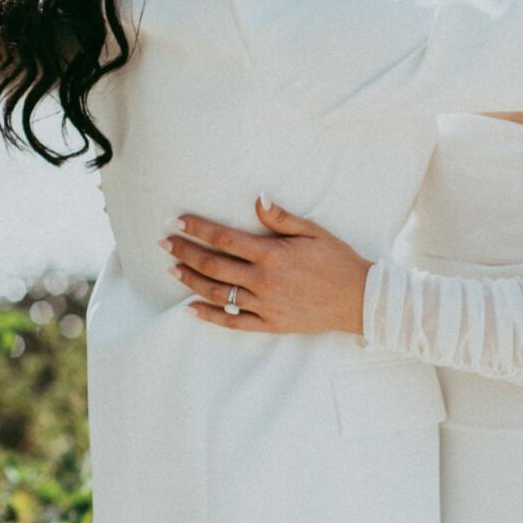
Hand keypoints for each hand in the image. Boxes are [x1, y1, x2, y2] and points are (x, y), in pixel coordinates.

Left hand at [166, 200, 371, 334]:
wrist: (358, 299)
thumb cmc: (337, 260)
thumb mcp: (313, 231)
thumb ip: (281, 218)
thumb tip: (257, 198)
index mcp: (272, 255)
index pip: (224, 239)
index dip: (198, 229)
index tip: (178, 221)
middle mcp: (264, 282)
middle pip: (213, 266)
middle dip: (185, 253)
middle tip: (164, 243)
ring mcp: (265, 305)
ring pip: (218, 294)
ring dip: (190, 281)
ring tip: (172, 269)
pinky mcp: (270, 324)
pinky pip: (233, 322)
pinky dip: (209, 316)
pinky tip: (190, 308)